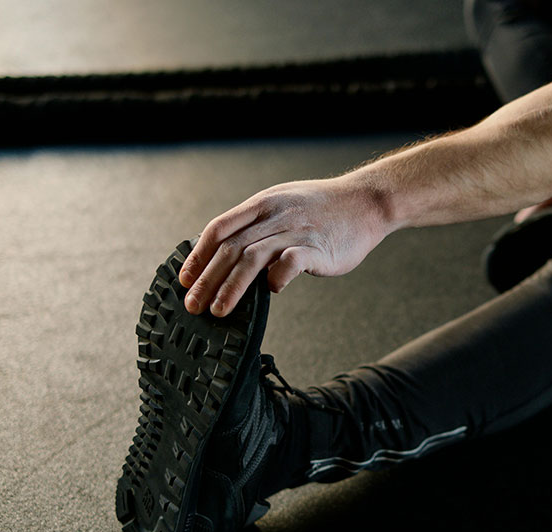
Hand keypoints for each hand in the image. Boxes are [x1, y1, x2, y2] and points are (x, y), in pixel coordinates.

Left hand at [178, 176, 387, 316]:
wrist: (366, 202)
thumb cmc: (324, 207)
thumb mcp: (283, 203)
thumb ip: (258, 224)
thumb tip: (230, 250)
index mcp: (262, 204)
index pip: (219, 229)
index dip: (198, 256)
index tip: (185, 280)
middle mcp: (274, 216)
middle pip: (229, 249)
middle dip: (207, 279)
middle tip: (193, 305)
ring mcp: (295, 231)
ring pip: (252, 259)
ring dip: (230, 287)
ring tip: (218, 311)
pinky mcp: (316, 248)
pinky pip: (289, 263)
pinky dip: (275, 278)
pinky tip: (270, 291)